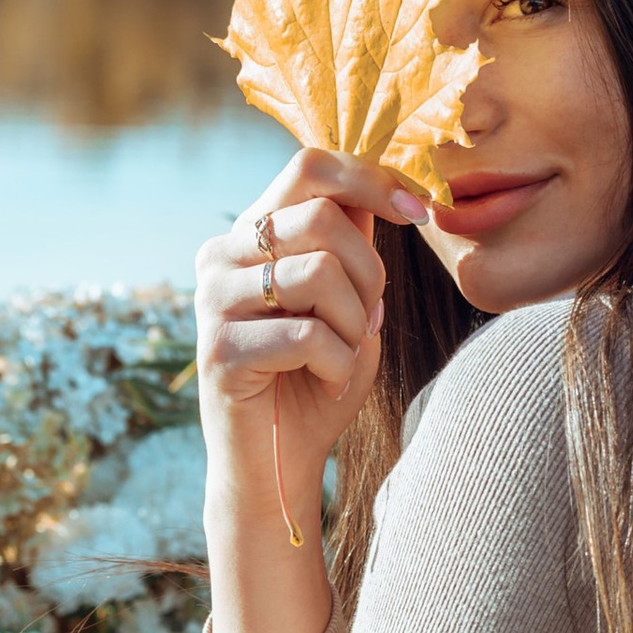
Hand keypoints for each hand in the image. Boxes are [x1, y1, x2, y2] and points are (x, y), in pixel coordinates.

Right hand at [195, 147, 429, 632]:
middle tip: (371, 319)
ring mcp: (212, 301)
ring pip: (318, 271)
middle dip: (371, 271)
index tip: (421, 210)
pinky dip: (340, 364)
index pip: (309, 166)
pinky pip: (306, 334)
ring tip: (349, 355)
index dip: (373, 178)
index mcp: (250, 233)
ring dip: (356, 321)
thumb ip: (353, 245)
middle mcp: (220, 256)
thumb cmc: (314, 382)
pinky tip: (331, 385)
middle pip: (322, 217)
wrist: (276, 466)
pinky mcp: (218, 350)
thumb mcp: (348, 302)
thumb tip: (384, 184)